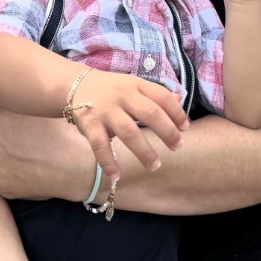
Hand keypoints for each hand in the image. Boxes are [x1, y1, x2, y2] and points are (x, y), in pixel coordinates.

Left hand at [0, 106, 90, 200]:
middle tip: (23, 138)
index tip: (16, 120)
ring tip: (26, 154)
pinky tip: (26, 169)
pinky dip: (8, 172)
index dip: (4, 114)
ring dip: (1, 152)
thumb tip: (6, 96)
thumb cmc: (61, 131)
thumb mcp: (37, 106)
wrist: (75, 165)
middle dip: (0, 133)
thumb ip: (15, 100)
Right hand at [67, 69, 187, 182]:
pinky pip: (99, 145)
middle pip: (149, 112)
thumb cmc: (111, 89)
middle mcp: (122, 95)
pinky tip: (116, 176)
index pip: (161, 96)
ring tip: (155, 166)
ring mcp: (105, 109)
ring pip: (128, 131)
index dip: (176, 112)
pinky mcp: (89, 123)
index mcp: (136, 84)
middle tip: (178, 147)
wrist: (75, 85)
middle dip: (166, 132)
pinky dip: (108, 162)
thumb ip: (155, 94)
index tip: (185, 128)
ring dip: (144, 150)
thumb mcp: (133, 85)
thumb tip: (180, 100)